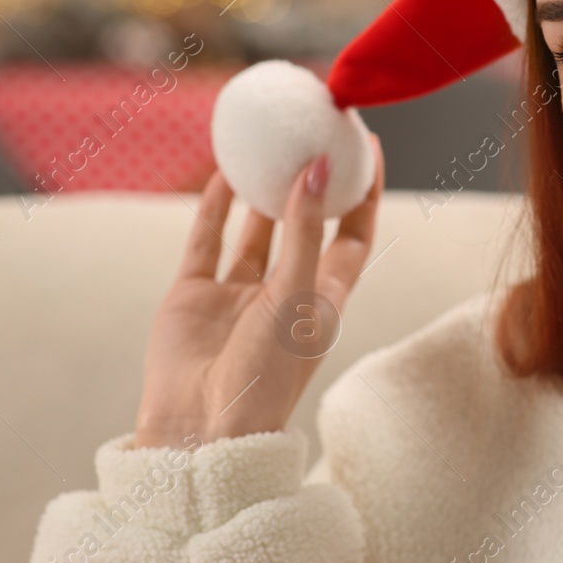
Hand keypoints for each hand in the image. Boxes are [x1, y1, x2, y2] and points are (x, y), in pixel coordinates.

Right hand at [133, 134, 384, 448]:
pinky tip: (223, 171)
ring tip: (272, 143)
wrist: (201, 433)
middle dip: (313, 181)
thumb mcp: (296, 298)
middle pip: (306, 226)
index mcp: (323, 303)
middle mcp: (283, 296)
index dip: (364, 192)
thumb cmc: (266, 376)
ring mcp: (237, 296)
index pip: (353, 236)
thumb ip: (304, 232)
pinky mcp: (194, 298)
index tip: (368, 144)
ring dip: (263, 190)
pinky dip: (214, 207)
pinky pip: (206, 241)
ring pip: (255, 231)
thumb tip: (317, 166)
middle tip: (316, 129)